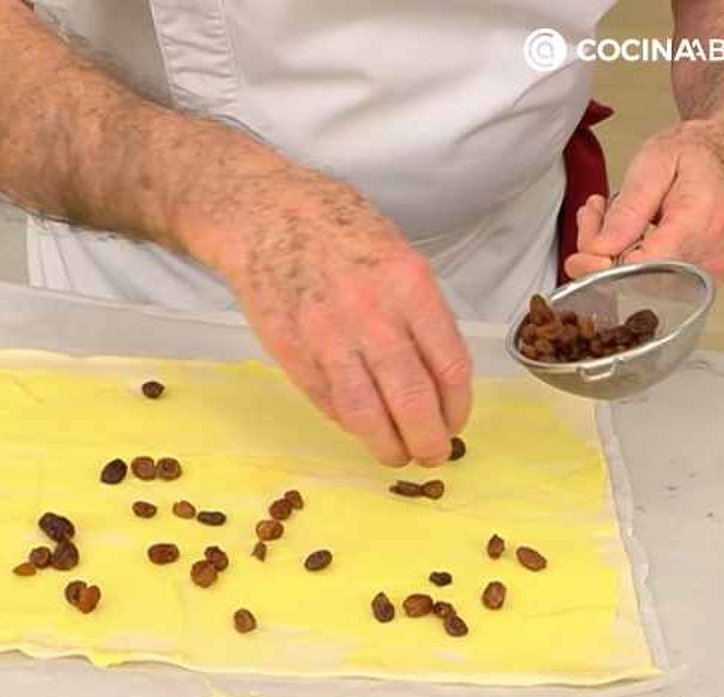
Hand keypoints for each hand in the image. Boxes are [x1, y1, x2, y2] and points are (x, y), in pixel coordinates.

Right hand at [192, 166, 471, 466]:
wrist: (265, 216)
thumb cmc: (335, 226)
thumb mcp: (397, 253)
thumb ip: (420, 310)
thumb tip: (439, 370)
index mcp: (410, 286)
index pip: (450, 367)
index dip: (458, 407)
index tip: (456, 421)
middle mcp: (373, 316)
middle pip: (413, 400)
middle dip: (429, 440)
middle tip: (433, 453)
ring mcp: (328, 338)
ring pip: (367, 414)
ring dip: (388, 445)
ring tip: (397, 454)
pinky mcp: (292, 354)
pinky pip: (329, 402)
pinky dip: (349, 423)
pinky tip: (361, 426)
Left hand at [565, 118, 723, 282]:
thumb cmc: (705, 150)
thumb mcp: (656, 160)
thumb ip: (629, 208)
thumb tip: (601, 251)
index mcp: (700, 224)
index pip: (640, 269)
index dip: (600, 268)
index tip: (579, 254)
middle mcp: (712, 257)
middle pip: (637, 280)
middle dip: (601, 253)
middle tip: (593, 215)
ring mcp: (713, 272)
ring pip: (643, 284)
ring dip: (614, 254)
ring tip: (610, 213)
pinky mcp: (706, 279)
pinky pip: (658, 281)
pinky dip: (633, 260)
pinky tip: (629, 232)